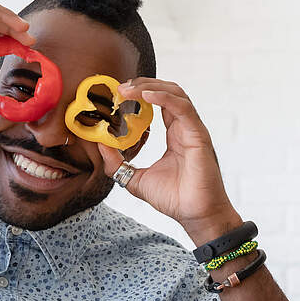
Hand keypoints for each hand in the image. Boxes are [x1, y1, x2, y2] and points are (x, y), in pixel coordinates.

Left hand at [95, 78, 240, 244]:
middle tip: (120, 88)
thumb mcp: (136, 179)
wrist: (196, 216)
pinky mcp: (198, 135)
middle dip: (143, 84)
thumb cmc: (175, 199)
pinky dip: (164, 97)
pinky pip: (182, 107)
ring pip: (175, 93)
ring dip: (150, 86)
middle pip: (167, 91)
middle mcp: (185, 128)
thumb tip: (101, 145)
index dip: (140, 94)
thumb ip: (118, 163)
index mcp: (174, 135)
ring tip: (128, 89)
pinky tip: (146, 95)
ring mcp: (193, 129)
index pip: (159, 103)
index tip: (118, 94)